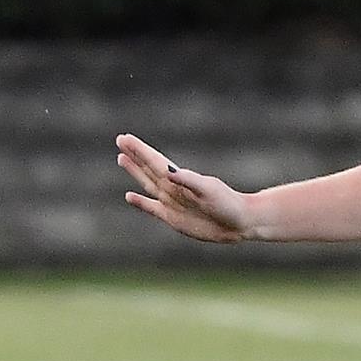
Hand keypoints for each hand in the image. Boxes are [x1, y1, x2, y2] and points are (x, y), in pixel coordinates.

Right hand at [117, 134, 253, 243]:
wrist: (239, 223)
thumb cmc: (227, 204)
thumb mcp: (209, 191)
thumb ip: (188, 181)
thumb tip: (167, 172)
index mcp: (180, 178)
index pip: (154, 161)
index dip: (139, 150)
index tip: (125, 138)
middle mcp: (173, 188)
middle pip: (148, 168)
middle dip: (134, 155)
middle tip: (121, 140)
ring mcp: (172, 202)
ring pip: (147, 183)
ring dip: (135, 172)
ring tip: (122, 159)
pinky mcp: (172, 217)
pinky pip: (151, 207)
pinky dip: (140, 202)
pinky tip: (129, 196)